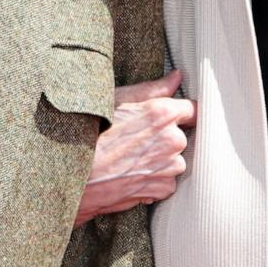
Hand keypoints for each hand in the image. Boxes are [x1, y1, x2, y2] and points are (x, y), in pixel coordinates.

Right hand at [74, 70, 195, 225]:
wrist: (73, 175)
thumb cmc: (90, 134)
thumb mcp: (117, 101)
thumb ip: (154, 89)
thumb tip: (177, 77)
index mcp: (163, 113)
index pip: (194, 110)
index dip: (184, 113)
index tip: (177, 117)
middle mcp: (172, 140)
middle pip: (182, 137)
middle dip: (165, 139)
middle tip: (137, 141)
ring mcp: (169, 167)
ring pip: (175, 161)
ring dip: (160, 161)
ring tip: (131, 159)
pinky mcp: (162, 189)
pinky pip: (167, 183)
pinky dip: (153, 181)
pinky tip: (131, 174)